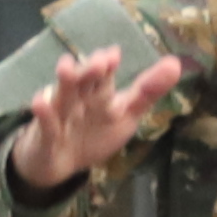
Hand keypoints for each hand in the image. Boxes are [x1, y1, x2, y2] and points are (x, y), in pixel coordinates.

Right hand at [4, 43, 183, 191]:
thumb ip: (147, 92)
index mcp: (100, 93)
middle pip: (85, 82)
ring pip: (64, 95)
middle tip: (100, 61)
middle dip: (91, 71)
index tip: (114, 54)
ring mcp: (61, 113)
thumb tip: (175, 63)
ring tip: (66, 68)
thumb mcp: (126, 115)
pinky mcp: (45, 133)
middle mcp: (80, 97)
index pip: (106, 78)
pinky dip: (44, 113)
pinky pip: (45, 123)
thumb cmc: (94, 132)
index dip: (109, 67)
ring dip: (66, 83)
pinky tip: (41, 101)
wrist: (59, 161)